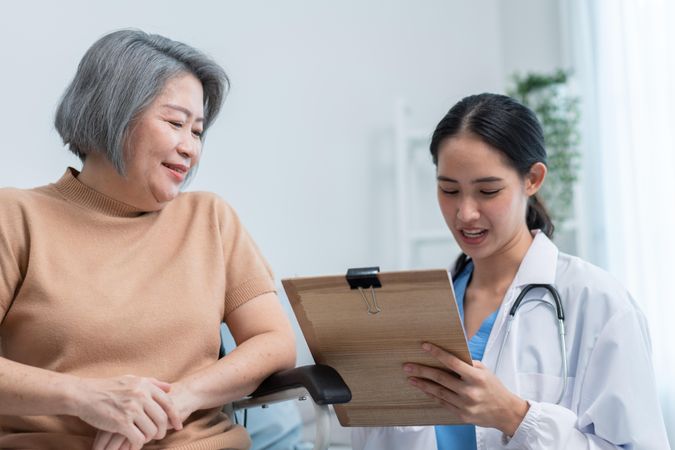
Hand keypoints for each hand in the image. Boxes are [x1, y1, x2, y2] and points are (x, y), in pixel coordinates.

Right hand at [91, 379, 199, 449]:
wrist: (84, 394)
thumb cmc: (108, 387)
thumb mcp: (132, 380)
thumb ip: (152, 383)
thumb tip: (170, 387)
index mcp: (145, 386)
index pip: (168, 403)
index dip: (175, 416)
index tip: (178, 426)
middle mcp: (141, 396)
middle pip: (162, 418)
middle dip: (163, 430)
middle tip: (160, 436)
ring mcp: (131, 409)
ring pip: (151, 430)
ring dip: (150, 438)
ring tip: (145, 438)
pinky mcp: (121, 422)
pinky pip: (137, 438)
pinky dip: (138, 444)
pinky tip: (134, 444)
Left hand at [404, 343, 528, 435]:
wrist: (505, 412)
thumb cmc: (493, 388)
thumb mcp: (484, 371)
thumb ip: (467, 364)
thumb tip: (447, 355)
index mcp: (476, 377)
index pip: (452, 362)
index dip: (437, 353)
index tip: (424, 346)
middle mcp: (470, 391)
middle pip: (441, 378)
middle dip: (422, 370)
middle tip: (408, 366)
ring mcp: (465, 404)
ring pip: (438, 392)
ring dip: (422, 384)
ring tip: (411, 377)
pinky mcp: (461, 414)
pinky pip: (442, 403)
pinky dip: (431, 395)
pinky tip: (423, 389)